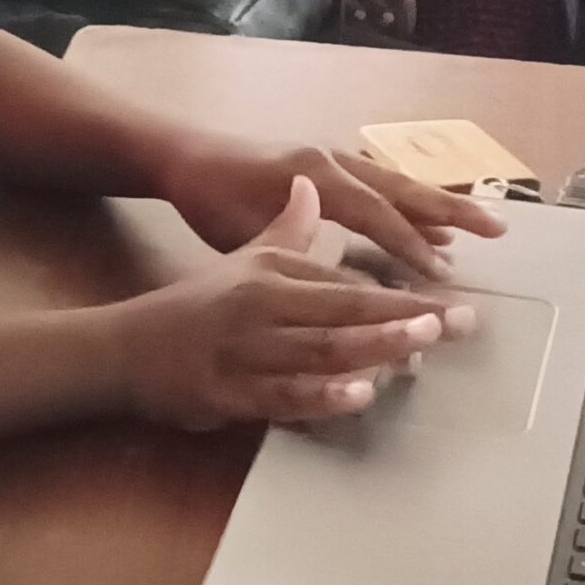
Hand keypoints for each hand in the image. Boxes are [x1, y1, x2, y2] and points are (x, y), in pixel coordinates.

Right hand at [121, 177, 478, 428]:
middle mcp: (263, 306)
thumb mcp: (244, 256)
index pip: (347, 278)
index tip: (447, 293)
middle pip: (343, 309)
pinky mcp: (227, 392)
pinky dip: (322, 396)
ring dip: (373, 349)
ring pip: (318, 349)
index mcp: (273, 272)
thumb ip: (289, 228)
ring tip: (421, 349)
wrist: (126, 348)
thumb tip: (312, 187)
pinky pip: (282, 396)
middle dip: (404, 315)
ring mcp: (245, 350)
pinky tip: (359, 396)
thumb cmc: (197, 304)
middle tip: (458, 320)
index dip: (399, 288)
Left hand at [158, 132, 503, 281]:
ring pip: (399, 182)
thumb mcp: (245, 230)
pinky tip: (429, 222)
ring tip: (477, 226)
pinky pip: (383, 182)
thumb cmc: (211, 199)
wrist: (187, 156)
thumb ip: (295, 242)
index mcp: (317, 176)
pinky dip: (410, 202)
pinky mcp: (330, 163)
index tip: (442, 275)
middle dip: (452, 210)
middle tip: (497, 228)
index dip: (410, 245)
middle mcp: (335, 161)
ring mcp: (335, 158)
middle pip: (404, 187)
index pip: (377, 214)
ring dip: (438, 204)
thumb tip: (341, 271)